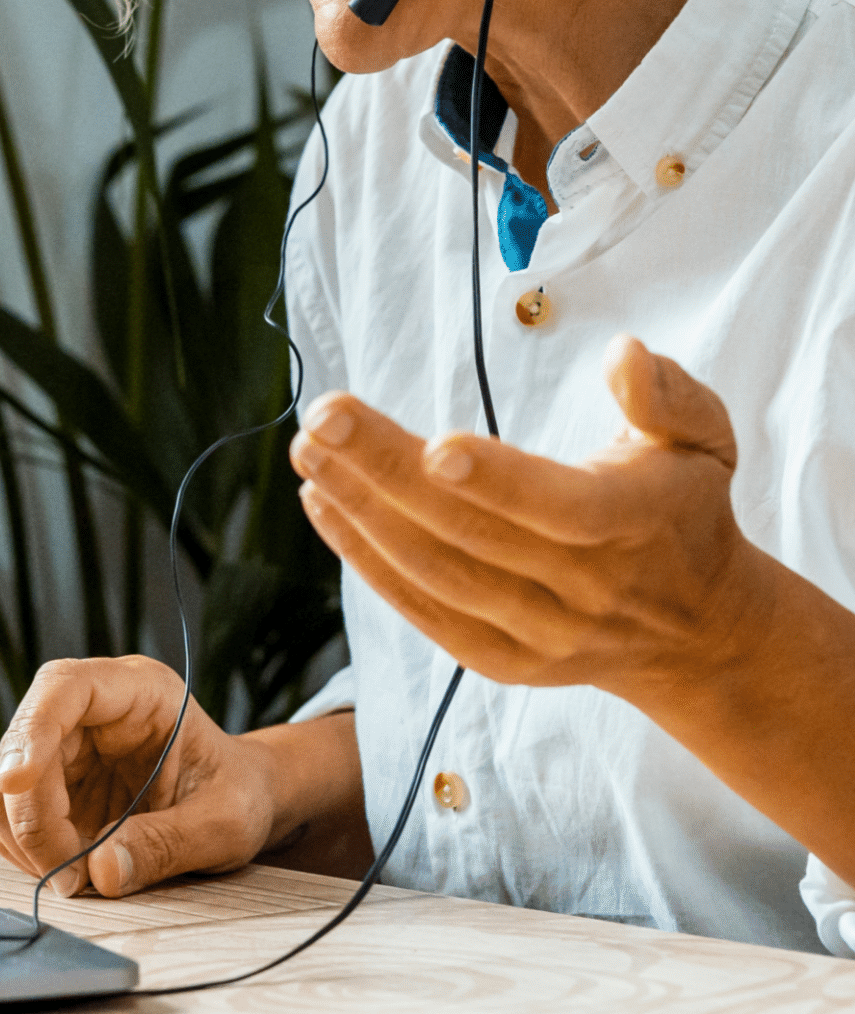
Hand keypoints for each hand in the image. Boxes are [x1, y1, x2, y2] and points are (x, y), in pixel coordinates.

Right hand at [0, 655, 276, 897]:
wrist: (244, 800)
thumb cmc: (241, 795)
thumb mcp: (224, 825)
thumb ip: (167, 844)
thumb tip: (100, 871)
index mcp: (140, 691)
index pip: (64, 687)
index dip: (32, 730)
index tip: (20, 782)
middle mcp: (94, 711)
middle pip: (22, 747)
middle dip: (34, 817)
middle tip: (72, 875)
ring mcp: (70, 748)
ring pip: (7, 787)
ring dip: (28, 840)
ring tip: (79, 877)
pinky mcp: (58, 787)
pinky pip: (16, 818)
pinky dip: (31, 853)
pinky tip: (74, 871)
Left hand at [288, 334, 772, 711]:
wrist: (695, 632)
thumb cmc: (683, 507)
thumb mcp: (704, 440)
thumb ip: (666, 395)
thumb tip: (623, 352)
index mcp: (634, 524)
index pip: (562, 508)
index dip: (499, 480)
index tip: (435, 444)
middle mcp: (584, 589)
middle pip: (474, 535)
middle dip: (389, 473)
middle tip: (325, 416)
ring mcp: (540, 634)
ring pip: (438, 575)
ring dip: (362, 513)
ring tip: (310, 451)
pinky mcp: (503, 660)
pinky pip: (424, 612)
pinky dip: (368, 561)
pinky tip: (324, 504)